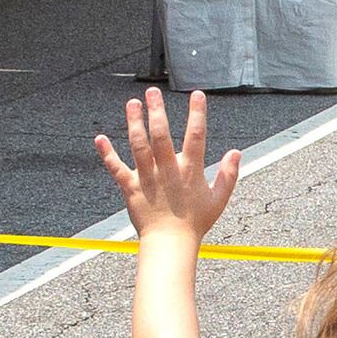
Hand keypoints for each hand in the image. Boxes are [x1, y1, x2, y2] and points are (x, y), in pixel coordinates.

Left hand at [95, 88, 238, 245]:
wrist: (170, 245)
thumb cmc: (195, 223)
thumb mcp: (219, 200)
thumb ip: (229, 175)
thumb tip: (236, 152)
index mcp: (190, 170)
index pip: (196, 136)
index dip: (197, 114)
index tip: (197, 95)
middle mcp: (167, 170)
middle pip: (161, 135)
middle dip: (157, 112)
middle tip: (153, 93)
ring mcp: (147, 178)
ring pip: (139, 146)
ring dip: (134, 123)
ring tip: (132, 104)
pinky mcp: (130, 188)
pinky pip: (116, 169)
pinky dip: (107, 154)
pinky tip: (100, 138)